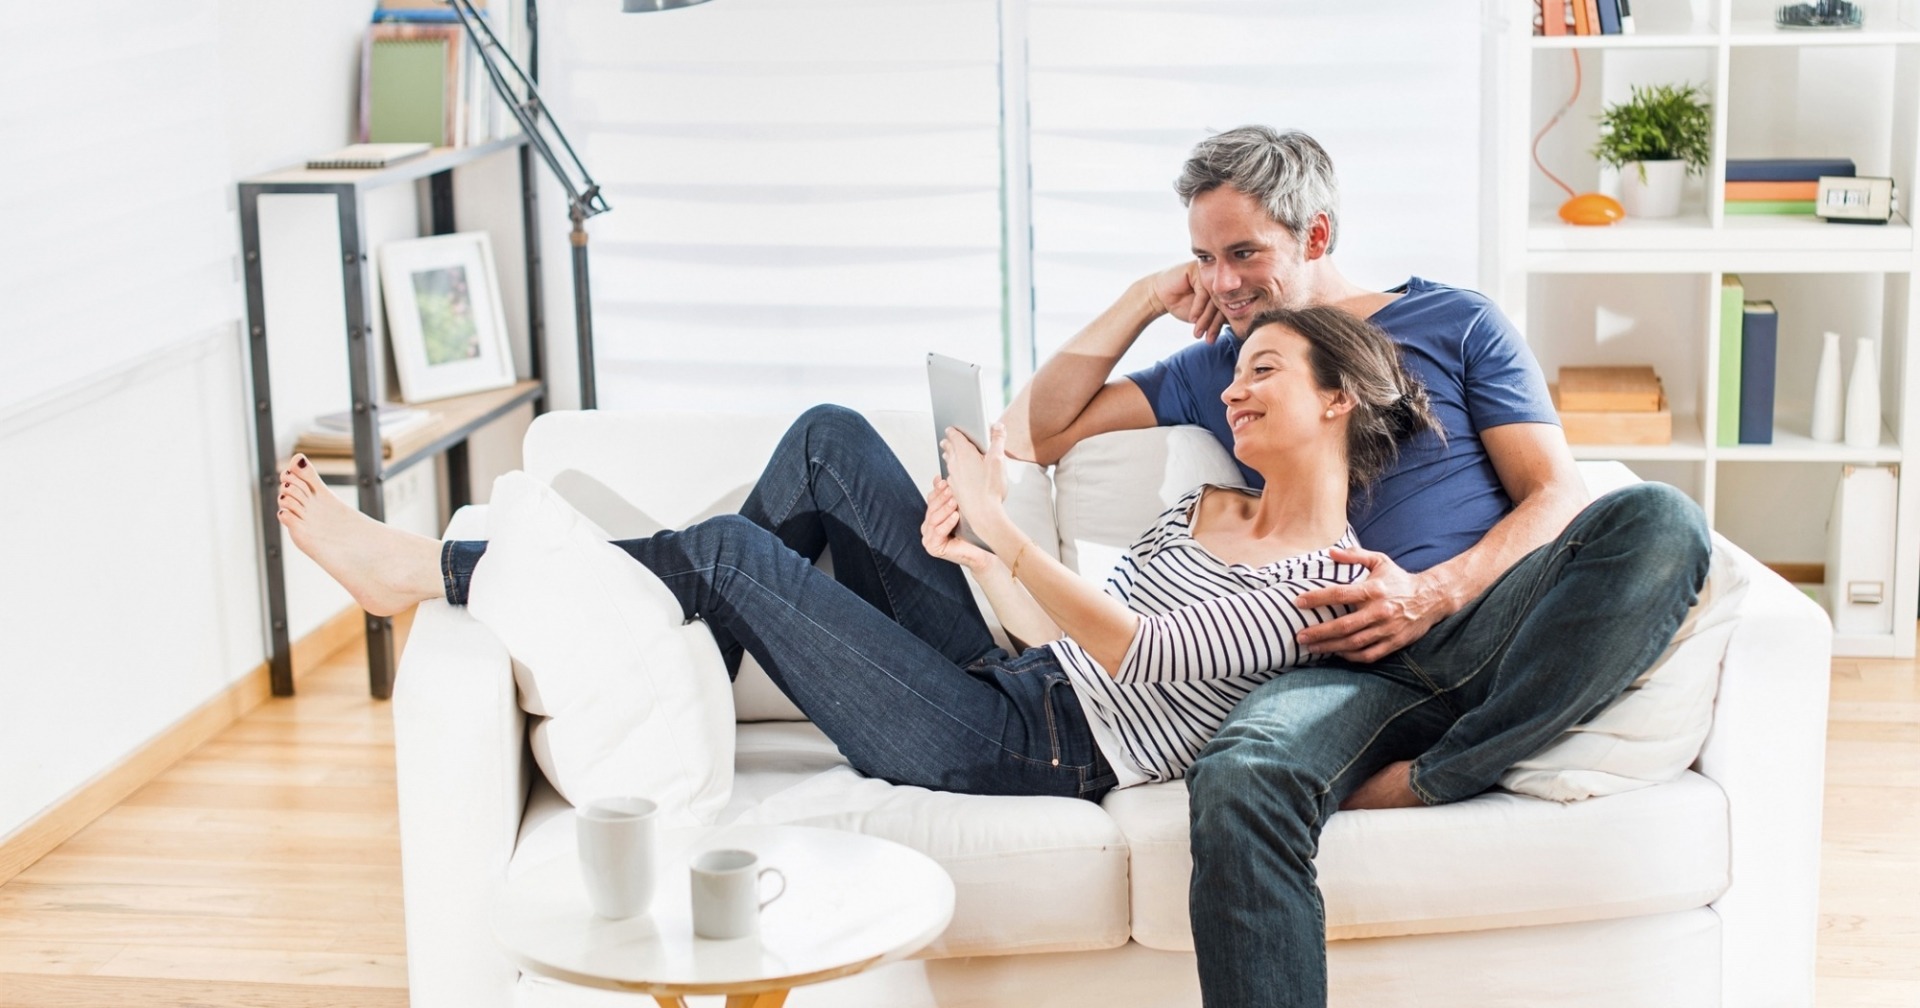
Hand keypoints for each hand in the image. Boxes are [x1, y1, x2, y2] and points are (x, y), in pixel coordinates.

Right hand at [921, 478, 994, 570]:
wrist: (982, 553)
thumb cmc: (973, 533)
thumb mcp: (962, 510)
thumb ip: (950, 496)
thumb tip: (939, 477)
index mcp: (932, 517)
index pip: (931, 500)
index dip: (938, 490)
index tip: (945, 481)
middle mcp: (928, 527)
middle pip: (931, 508)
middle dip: (941, 497)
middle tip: (951, 489)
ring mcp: (928, 538)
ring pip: (933, 519)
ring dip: (944, 509)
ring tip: (954, 502)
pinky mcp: (933, 547)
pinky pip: (938, 532)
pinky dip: (947, 523)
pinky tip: (955, 516)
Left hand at [940, 422, 1008, 532]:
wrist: (984, 514)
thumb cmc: (990, 487)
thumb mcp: (998, 460)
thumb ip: (998, 440)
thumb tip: (998, 425)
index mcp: (964, 453)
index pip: (954, 436)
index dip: (953, 431)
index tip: (951, 428)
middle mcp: (955, 464)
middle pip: (949, 449)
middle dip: (948, 442)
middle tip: (947, 439)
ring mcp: (953, 478)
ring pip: (949, 463)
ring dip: (949, 456)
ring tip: (949, 453)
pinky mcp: (954, 490)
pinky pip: (951, 476)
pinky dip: (954, 471)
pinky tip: (958, 475)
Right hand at [1147, 262, 1227, 343]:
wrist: (1160, 296)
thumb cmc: (1182, 305)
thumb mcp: (1202, 316)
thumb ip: (1217, 318)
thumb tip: (1236, 330)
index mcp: (1224, 290)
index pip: (1227, 308)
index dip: (1220, 326)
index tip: (1212, 340)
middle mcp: (1219, 280)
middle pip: (1222, 304)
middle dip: (1213, 324)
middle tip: (1208, 339)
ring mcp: (1210, 273)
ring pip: (1213, 300)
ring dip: (1205, 319)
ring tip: (1198, 333)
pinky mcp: (1199, 270)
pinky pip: (1203, 292)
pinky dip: (1198, 308)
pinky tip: (1192, 319)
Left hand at [1292, 547, 1452, 662]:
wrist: (1431, 598)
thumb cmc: (1399, 580)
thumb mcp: (1380, 561)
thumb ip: (1355, 556)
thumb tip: (1330, 552)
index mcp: (1374, 590)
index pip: (1341, 594)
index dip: (1318, 598)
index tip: (1299, 602)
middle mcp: (1380, 611)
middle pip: (1344, 625)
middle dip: (1319, 632)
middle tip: (1300, 636)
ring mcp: (1387, 629)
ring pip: (1354, 643)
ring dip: (1330, 647)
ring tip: (1312, 647)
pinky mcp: (1394, 643)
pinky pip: (1368, 655)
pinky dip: (1350, 656)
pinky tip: (1336, 653)